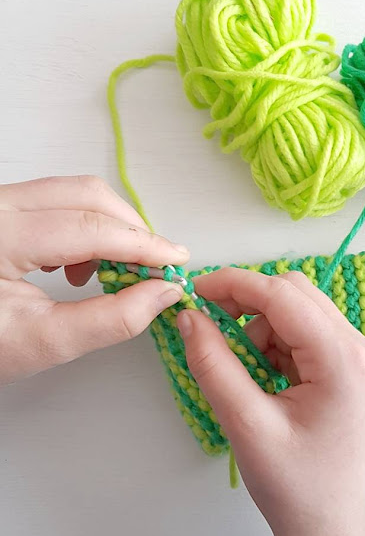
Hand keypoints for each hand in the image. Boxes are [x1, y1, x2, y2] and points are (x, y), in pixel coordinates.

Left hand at [0, 175, 188, 383]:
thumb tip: (163, 294)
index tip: (175, 262)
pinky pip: (58, 201)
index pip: (89, 228)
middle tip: (153, 266)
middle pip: (86, 195)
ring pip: (75, 193)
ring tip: (116, 270)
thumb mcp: (43, 343)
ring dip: (111, 227)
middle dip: (131, 229)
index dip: (142, 245)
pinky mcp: (3, 208)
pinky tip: (82, 264)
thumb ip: (110, 320)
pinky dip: (88, 227)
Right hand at [177, 268, 364, 535]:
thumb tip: (189, 317)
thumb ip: (213, 365)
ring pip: (296, 310)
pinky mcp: (346, 365)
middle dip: (247, 304)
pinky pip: (302, 331)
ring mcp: (356, 355)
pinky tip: (263, 376)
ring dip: (260, 328)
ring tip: (244, 373)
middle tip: (209, 327)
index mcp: (343, 359)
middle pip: (294, 293)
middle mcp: (358, 347)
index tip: (194, 291)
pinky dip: (273, 342)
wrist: (327, 525)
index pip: (283, 295)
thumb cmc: (294, 485)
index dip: (234, 284)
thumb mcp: (245, 424)